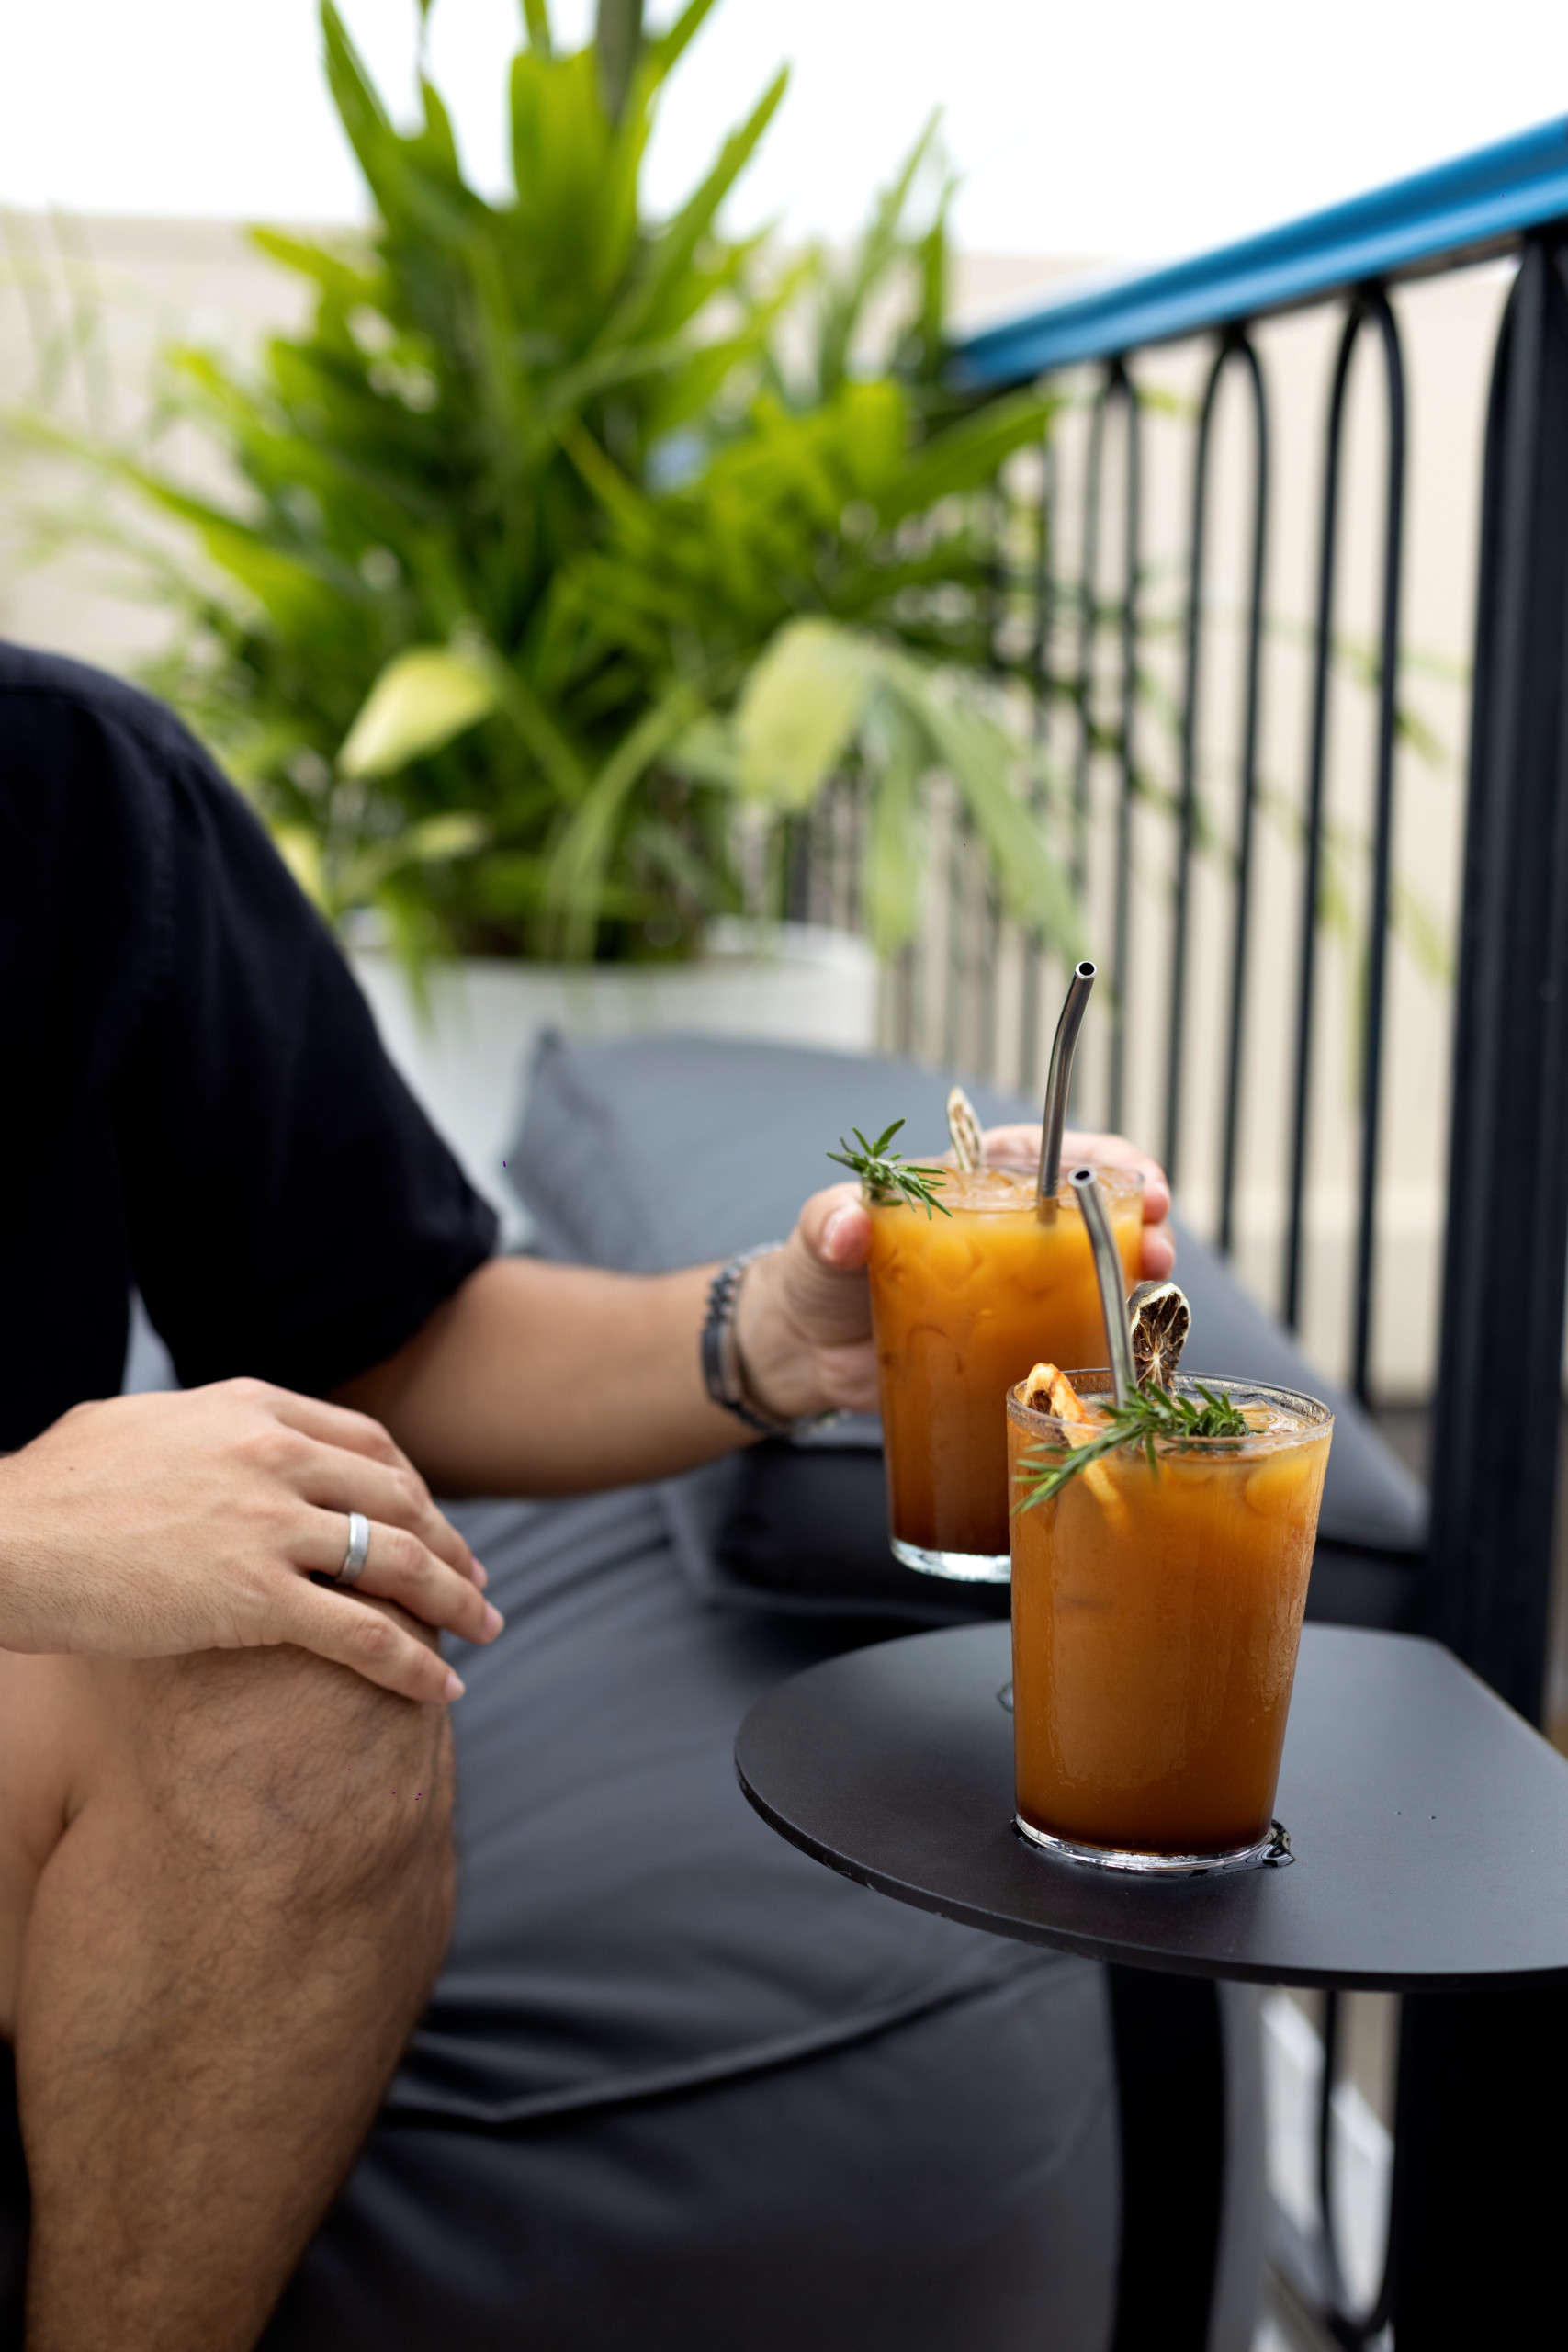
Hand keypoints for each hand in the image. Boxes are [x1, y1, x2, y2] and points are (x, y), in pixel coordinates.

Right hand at [0, 1380, 501, 1702]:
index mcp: (251, 1410)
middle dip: (451, 1545)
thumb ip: (195, 1431)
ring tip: (485, 1632)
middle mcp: (276, 1455)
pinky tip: (441, 1690)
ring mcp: (271, 1524)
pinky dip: (413, 1663)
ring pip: (401, 1562)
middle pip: (401, 1499)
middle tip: (479, 1581)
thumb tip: (206, 1439)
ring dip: (457, 1601)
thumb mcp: (135, 1426)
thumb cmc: (48, 1491)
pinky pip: (364, 1632)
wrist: (3, 1536)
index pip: (368, 1444)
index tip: (434, 1520)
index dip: (415, 1488)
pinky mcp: (255, 1595)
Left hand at [734, 1125, 1173, 1423]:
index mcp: (969, 1186)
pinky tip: (1131, 1339)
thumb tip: (845, 1228)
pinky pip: (1073, 1332)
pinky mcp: (1013, 1344)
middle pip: (1088, 1211)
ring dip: (1135, 1271)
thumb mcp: (817, 1236)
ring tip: (1153, 1282)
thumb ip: (828, 1222)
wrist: (805, 1353)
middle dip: (1138, 1216)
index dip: (1100, 1158)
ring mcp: (1014, 1291)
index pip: (1047, 1154)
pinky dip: (1109, 1332)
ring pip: (1093, 1270)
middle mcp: (1004, 1233)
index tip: (1136, 1176)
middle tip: (1159, 1238)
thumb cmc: (816, 1276)